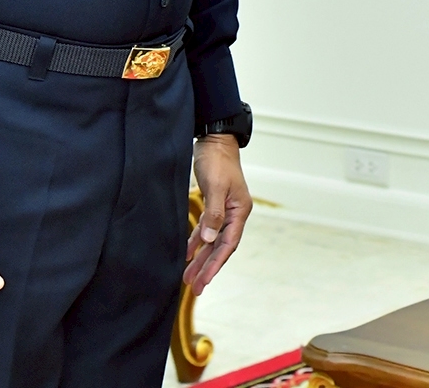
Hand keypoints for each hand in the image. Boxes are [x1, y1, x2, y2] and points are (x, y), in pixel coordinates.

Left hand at [184, 135, 251, 293]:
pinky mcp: (214, 205)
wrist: (215, 141)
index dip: (215, 265)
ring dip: (201, 258)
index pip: (227, 245)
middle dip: (207, 268)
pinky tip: (188, 253)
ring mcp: (225, 210)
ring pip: (212, 241)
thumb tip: (209, 240)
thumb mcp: (216, 187)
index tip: (203, 281)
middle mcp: (234, 214)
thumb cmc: (218, 161)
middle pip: (220, 247)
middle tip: (195, 288)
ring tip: (189, 277)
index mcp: (239, 211)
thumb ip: (214, 214)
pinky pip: (206, 230)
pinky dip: (197, 242)